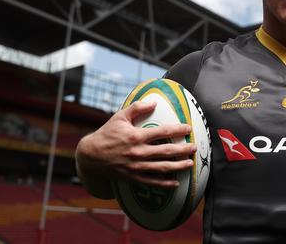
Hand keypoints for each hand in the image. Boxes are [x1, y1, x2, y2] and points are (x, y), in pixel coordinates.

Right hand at [76, 100, 196, 189]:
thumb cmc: (107, 134)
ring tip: (190, 164)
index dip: (178, 129)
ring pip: (162, 167)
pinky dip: (165, 183)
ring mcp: (136, 166)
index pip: (162, 131)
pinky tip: (176, 183)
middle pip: (166, 151)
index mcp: (136, 136)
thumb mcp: (120, 117)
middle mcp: (138, 152)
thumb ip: (137, 107)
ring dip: (178, 166)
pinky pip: (152, 182)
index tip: (188, 128)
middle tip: (194, 148)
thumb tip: (154, 102)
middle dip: (183, 149)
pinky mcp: (133, 177)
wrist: (91, 156)